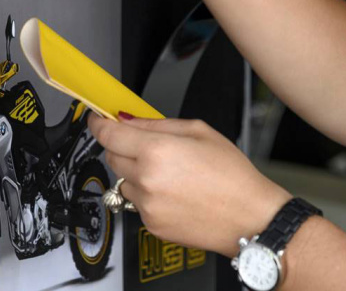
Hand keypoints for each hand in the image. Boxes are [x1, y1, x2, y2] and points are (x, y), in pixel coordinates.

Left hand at [89, 113, 292, 255]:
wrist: (248, 217)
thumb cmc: (232, 175)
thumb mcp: (200, 131)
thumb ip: (158, 124)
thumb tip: (130, 120)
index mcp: (158, 151)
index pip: (109, 135)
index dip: (99, 124)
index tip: (97, 120)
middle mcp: (147, 180)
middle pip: (112, 157)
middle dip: (123, 147)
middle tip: (148, 146)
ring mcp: (147, 206)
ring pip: (123, 181)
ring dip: (136, 173)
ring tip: (170, 174)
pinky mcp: (151, 225)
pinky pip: (137, 203)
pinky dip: (148, 195)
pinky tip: (174, 193)